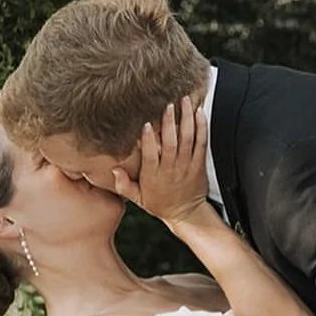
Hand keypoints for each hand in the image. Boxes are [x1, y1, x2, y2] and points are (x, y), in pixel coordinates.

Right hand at [111, 95, 209, 226]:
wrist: (186, 214)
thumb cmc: (161, 204)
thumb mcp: (138, 199)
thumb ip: (124, 184)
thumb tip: (114, 169)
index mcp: (154, 175)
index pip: (150, 154)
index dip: (148, 139)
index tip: (145, 124)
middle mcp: (171, 169)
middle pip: (171, 143)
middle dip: (169, 122)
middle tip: (167, 104)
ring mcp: (187, 165)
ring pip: (188, 139)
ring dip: (186, 119)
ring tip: (184, 101)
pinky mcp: (199, 164)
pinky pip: (201, 143)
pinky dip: (201, 127)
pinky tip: (199, 113)